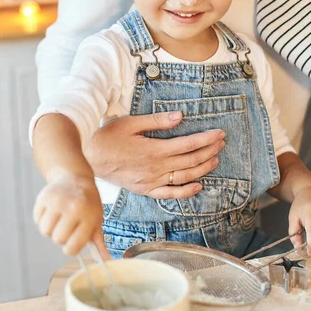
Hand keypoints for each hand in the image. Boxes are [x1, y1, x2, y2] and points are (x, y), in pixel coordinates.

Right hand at [33, 170, 108, 257]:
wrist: (76, 178)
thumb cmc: (88, 202)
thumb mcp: (97, 219)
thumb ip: (99, 241)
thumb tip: (105, 261)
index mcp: (88, 216)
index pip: (73, 246)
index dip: (71, 249)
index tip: (71, 244)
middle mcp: (73, 208)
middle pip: (58, 239)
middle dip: (61, 238)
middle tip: (66, 227)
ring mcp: (57, 201)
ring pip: (45, 231)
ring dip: (50, 230)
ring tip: (59, 220)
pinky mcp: (44, 196)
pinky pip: (37, 219)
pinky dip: (42, 219)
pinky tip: (52, 211)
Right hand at [84, 111, 225, 199]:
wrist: (89, 158)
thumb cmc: (108, 137)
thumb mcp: (131, 123)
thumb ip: (157, 121)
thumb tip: (180, 117)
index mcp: (154, 150)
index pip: (188, 144)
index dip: (206, 139)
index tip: (219, 133)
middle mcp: (155, 168)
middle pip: (190, 160)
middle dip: (209, 150)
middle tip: (221, 142)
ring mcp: (151, 181)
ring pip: (184, 177)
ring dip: (203, 168)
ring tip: (215, 159)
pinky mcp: (145, 190)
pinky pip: (169, 194)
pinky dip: (186, 192)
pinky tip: (198, 186)